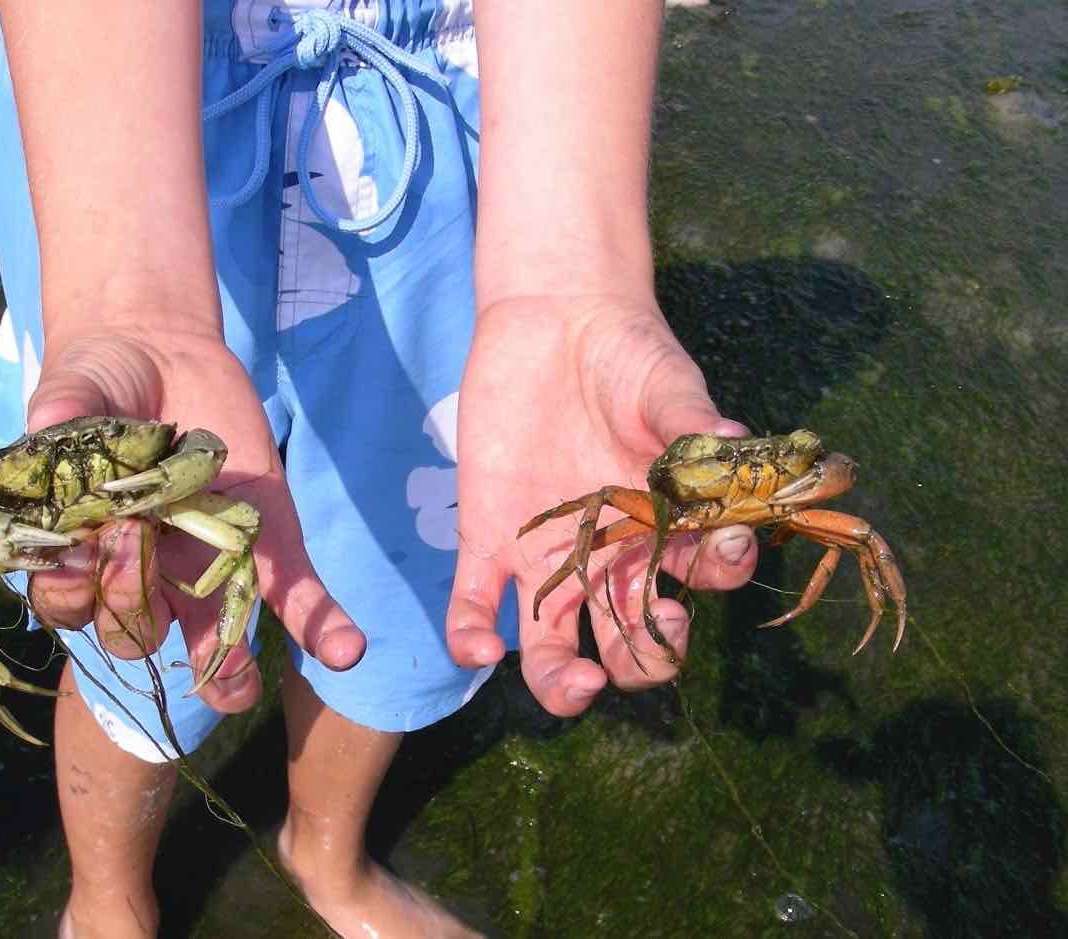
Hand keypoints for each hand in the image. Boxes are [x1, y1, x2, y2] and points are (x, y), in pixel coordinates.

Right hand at [24, 325, 365, 713]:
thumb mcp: (77, 387)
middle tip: (135, 537)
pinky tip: (345, 649)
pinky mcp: (261, 542)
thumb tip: (50, 418)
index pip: (68, 601)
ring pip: (210, 637)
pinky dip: (319, 623)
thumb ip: (62, 406)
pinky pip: (290, 593)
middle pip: (133, 629)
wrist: (159, 352)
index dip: (68, 589)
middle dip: (131, 602)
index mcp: (85, 549)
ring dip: (225, 669)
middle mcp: (142, 571)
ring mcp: (203, 565)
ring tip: (239, 682)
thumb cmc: (101, 381)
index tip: (74, 551)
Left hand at [445, 296, 757, 714]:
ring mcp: (547, 558)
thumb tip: (732, 446)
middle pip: (631, 639)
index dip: (719, 572)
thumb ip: (692, 425)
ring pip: (553, 647)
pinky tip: (479, 648)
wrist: (553, 319)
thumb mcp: (666, 387)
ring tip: (575, 684)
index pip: (703, 575)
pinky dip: (472, 635)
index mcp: (667, 529)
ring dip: (562, 683)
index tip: (724, 547)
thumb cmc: (626, 355)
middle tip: (656, 639)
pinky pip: (474, 605)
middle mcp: (611, 559)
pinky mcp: (486, 540)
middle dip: (646, 660)